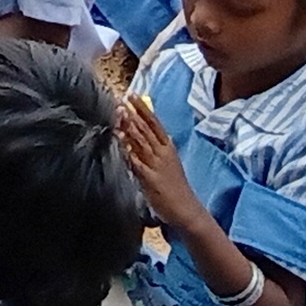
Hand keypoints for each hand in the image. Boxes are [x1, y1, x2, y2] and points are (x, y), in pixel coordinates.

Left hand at [113, 91, 196, 218]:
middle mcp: (163, 153)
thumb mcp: (168, 162)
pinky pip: (136, 160)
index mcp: (168, 148)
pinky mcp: (150, 177)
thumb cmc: (175, 187)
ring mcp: (156, 164)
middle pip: (146, 129)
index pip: (155, 123)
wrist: (186, 209)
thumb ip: (155, 149)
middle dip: (133, 113)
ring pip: (141, 141)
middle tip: (121, 99)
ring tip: (120, 112)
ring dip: (130, 126)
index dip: (143, 109)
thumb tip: (141, 135)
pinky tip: (120, 140)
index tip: (133, 96)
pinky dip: (128, 148)